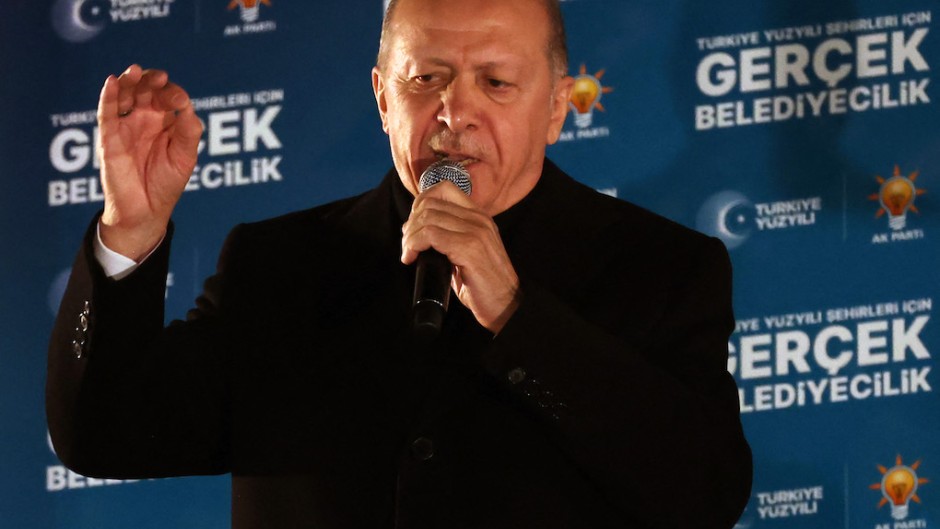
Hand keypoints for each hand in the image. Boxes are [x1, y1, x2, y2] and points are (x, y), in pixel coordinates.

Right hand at [97, 64, 202, 258]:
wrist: (146, 210)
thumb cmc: (167, 183)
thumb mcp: (185, 157)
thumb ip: (188, 131)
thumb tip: (187, 104)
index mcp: (166, 122)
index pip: (168, 97)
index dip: (173, 93)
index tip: (180, 101)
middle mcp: (145, 120)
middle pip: (146, 90)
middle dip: (151, 80)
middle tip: (159, 78)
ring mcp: (126, 126)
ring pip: (125, 95)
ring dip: (129, 81)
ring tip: (135, 71)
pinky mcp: (109, 137)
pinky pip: (107, 112)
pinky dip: (108, 96)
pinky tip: (113, 82)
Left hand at [401, 182, 520, 332]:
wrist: (506, 305)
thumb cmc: (483, 285)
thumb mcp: (467, 253)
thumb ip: (449, 237)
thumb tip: (417, 232)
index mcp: (479, 217)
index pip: (444, 189)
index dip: (420, 203)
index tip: (414, 226)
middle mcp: (479, 219)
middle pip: (430, 203)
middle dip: (411, 223)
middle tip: (408, 245)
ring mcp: (476, 232)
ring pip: (427, 218)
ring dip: (410, 236)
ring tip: (409, 253)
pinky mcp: (469, 248)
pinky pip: (430, 234)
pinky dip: (413, 245)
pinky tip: (412, 258)